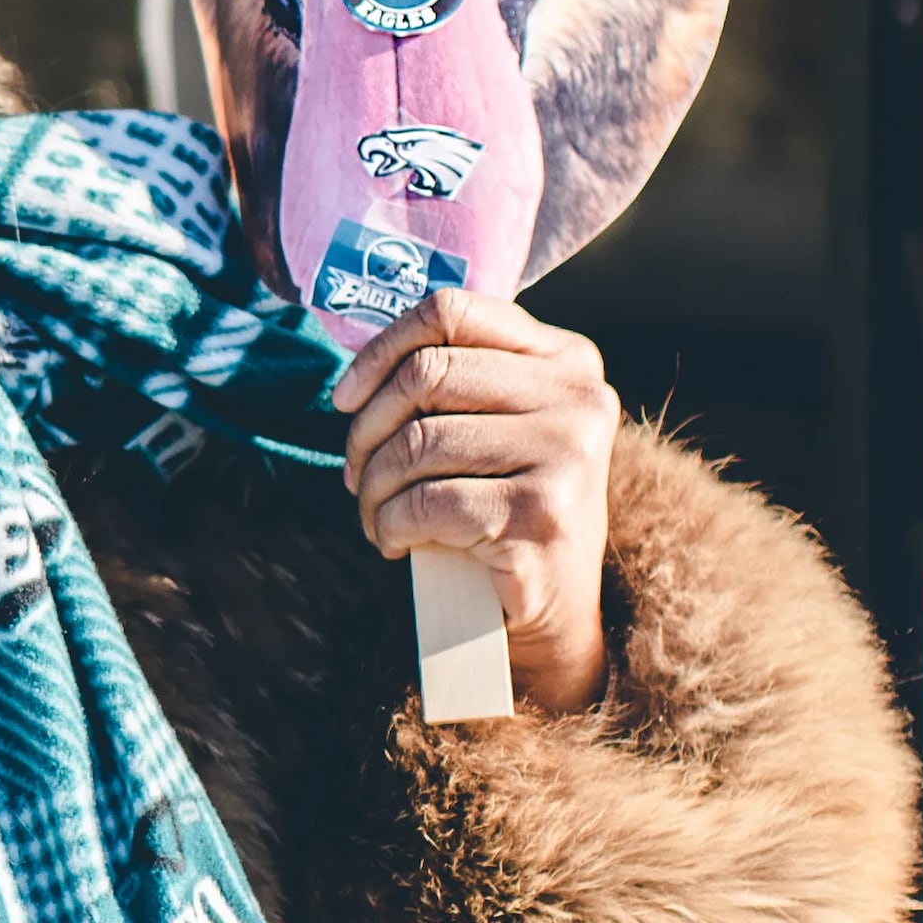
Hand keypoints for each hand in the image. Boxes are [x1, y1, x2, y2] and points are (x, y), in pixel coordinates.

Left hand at [331, 289, 617, 714]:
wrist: (553, 610)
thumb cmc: (505, 510)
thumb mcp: (498, 427)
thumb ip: (455, 380)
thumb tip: (359, 372)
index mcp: (567, 359)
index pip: (452, 312)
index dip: (380, 349)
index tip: (344, 399)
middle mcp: (578, 397)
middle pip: (426, 374)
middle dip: (367, 430)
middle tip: (354, 473)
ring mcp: (566, 454)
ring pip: (417, 442)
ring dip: (372, 486)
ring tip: (374, 513)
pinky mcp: (539, 514)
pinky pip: (425, 502)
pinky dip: (388, 525)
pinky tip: (394, 541)